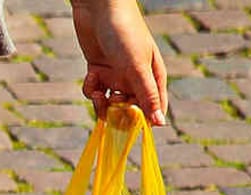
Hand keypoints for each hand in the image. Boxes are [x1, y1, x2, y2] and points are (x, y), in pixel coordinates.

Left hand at [71, 0, 168, 125]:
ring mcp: (116, 75)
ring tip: (99, 94)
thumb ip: (147, 95)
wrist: (99, 8)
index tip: (132, 127)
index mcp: (153, 76)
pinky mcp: (98, 71)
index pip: (154, 108)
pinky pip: (94, 91)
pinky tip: (91, 77)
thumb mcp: (137, 66)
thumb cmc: (125, 32)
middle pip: (129, 109)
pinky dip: (91, 90)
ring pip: (109, 103)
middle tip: (111, 105)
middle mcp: (135, 78)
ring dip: (102, 104)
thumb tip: (159, 123)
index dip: (143, 121)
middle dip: (119, 113)